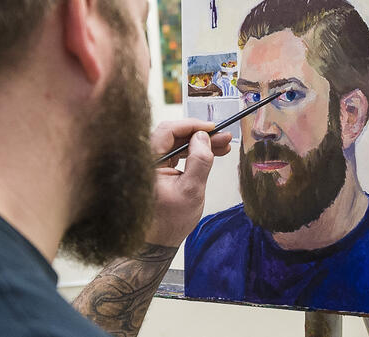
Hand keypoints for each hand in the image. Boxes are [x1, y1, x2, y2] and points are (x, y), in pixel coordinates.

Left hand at [146, 119, 232, 246]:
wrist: (159, 242)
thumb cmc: (171, 221)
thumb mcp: (192, 191)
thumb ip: (199, 162)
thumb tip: (203, 137)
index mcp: (147, 163)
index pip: (167, 131)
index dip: (191, 126)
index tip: (212, 128)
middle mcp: (145, 160)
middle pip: (172, 135)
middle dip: (199, 134)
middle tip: (223, 137)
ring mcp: (150, 164)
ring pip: (176, 143)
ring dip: (199, 143)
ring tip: (222, 146)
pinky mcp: (157, 169)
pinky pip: (175, 153)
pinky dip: (192, 152)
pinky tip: (210, 153)